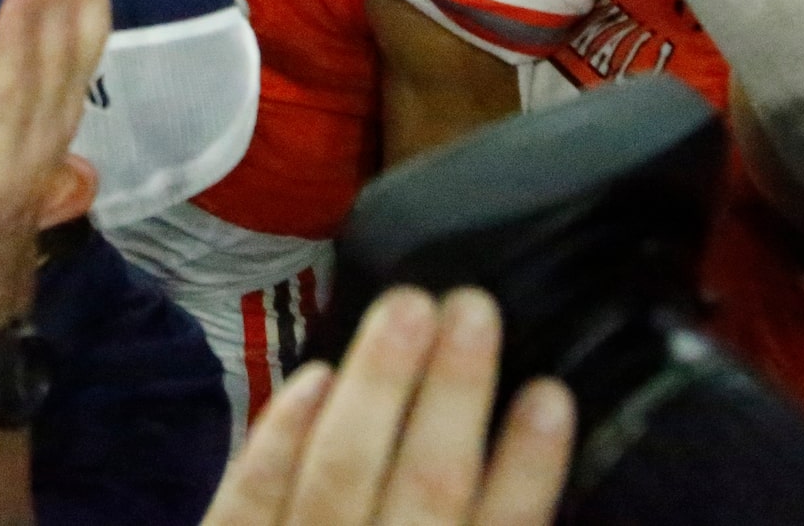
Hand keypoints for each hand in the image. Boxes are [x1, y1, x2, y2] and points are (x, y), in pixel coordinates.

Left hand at [199, 288, 571, 525]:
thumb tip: (523, 481)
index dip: (529, 469)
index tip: (551, 392)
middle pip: (426, 489)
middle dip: (452, 394)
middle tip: (473, 304)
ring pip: (340, 472)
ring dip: (379, 386)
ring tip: (409, 307)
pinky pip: (251, 498)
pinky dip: (282, 436)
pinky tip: (317, 375)